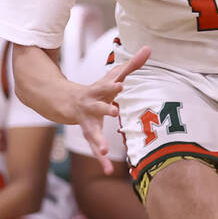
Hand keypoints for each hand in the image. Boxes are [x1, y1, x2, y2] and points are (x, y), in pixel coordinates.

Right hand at [72, 46, 150, 174]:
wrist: (68, 102)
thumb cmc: (98, 89)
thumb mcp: (113, 76)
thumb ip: (132, 64)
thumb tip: (149, 48)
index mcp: (99, 91)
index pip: (107, 87)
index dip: (113, 87)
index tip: (119, 85)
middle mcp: (92, 106)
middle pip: (99, 107)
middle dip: (105, 109)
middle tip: (114, 112)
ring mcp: (88, 122)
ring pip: (92, 132)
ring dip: (98, 141)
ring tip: (104, 151)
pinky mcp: (89, 135)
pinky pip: (94, 148)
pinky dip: (100, 160)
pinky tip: (106, 171)